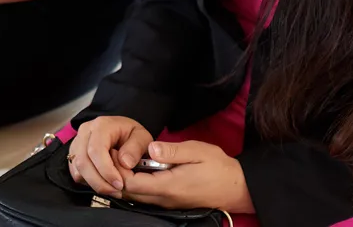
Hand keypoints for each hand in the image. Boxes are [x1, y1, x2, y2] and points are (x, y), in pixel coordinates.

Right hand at [67, 116, 153, 196]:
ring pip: (78, 169)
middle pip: (83, 162)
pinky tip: (104, 183)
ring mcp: (77, 143)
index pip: (96, 150)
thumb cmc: (131, 134)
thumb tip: (125, 163)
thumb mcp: (142, 137)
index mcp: (101, 125)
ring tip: (113, 190)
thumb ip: (136, 148)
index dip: (106, 170)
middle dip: (100, 182)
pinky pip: (76, 173)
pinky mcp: (74, 155)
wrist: (122, 131)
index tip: (119, 184)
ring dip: (95, 184)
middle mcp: (85, 132)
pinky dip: (89, 183)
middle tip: (117, 191)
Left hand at [123, 140, 252, 213]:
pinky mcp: (171, 202)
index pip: (133, 184)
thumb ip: (172, 151)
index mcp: (169, 186)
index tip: (116, 153)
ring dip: (128, 180)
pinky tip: (140, 169)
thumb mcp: (197, 151)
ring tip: (125, 159)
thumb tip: (151, 148)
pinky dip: (138, 185)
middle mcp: (165, 199)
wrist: (236, 188)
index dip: (120, 170)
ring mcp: (168, 203)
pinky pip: (147, 197)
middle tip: (116, 154)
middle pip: (131, 193)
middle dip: (119, 175)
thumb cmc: (218, 167)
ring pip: (138, 197)